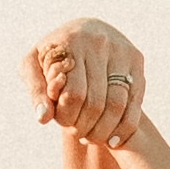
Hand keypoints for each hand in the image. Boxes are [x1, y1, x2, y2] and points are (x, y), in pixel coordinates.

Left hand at [27, 17, 144, 145]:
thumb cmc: (54, 54)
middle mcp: (99, 43)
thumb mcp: (33, 65)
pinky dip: (124, 127)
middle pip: (96, 102)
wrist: (85, 28)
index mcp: (71, 43)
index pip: (73, 94)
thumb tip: (43, 118)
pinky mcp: (136, 59)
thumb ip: (36, 91)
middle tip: (79, 135)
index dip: (68, 117)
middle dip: (86, 127)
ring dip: (104, 130)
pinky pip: (135, 102)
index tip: (63, 124)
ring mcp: (121, 51)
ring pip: (117, 104)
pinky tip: (112, 140)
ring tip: (93, 138)